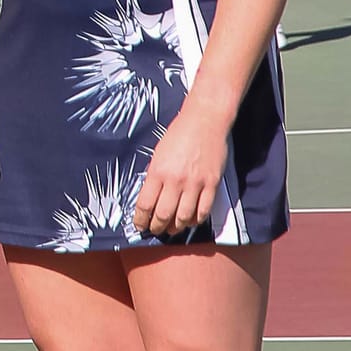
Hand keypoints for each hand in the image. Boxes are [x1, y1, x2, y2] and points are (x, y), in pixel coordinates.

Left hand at [132, 96, 231, 238]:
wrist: (205, 120)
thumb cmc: (179, 134)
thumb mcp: (158, 154)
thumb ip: (155, 176)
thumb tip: (151, 199)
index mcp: (157, 172)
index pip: (145, 205)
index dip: (141, 220)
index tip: (139, 226)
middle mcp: (175, 180)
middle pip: (163, 215)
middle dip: (156, 227)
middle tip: (154, 230)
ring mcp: (195, 184)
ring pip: (183, 218)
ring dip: (176, 228)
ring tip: (171, 229)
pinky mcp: (211, 184)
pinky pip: (203, 211)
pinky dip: (195, 220)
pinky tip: (190, 221)